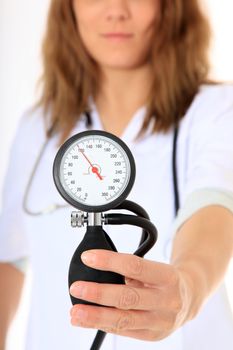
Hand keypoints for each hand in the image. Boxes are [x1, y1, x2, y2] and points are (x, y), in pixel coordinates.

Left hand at [69, 249, 193, 340]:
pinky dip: (103, 325)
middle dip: (99, 293)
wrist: (190, 299)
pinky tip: (88, 320)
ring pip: (124, 320)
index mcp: (167, 277)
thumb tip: (98, 272)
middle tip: (77, 288)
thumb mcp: (156, 268)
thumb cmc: (166, 280)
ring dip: (96, 316)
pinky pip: (125, 331)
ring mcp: (161, 322)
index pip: (135, 267)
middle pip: (128, 298)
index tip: (88, 257)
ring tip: (76, 313)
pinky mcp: (153, 336)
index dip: (109, 261)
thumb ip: (132, 271)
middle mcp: (167, 301)